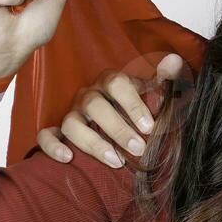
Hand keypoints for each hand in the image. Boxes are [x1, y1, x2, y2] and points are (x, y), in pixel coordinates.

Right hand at [36, 53, 187, 166]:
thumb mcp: (156, 96)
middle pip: (94, 105)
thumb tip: (175, 61)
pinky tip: (68, 158)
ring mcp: (72, 113)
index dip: (132, 103)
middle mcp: (89, 95)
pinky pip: (46, 135)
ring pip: (71, 123)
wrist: (127, 127)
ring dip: (93, 143)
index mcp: (111, 82)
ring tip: (116, 160)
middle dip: (117, 128)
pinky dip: (53, 146)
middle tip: (139, 148)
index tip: (150, 127)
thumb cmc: (141, 110)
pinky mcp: (58, 131)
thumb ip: (166, 80)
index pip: (117, 83)